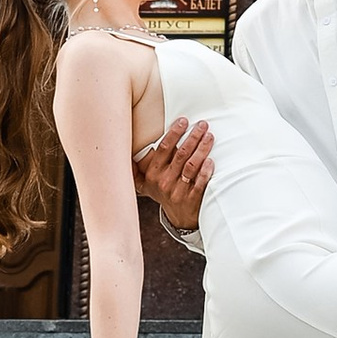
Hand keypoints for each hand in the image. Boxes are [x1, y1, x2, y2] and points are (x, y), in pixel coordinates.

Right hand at [134, 112, 215, 233]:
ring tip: (209, 136)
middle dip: (193, 137)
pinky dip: (205, 171)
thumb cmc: (165, 192)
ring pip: (191, 166)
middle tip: (203, 124)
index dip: (174, 133)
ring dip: (202, 149)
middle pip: (180, 155)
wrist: (179, 217)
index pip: (163, 149)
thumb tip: (125, 147)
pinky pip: (199, 183)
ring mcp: (178, 191)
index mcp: (153, 174)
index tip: (183, 120)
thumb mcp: (147, 181)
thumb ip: (139, 166)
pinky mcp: (191, 199)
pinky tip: (211, 160)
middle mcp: (164, 182)